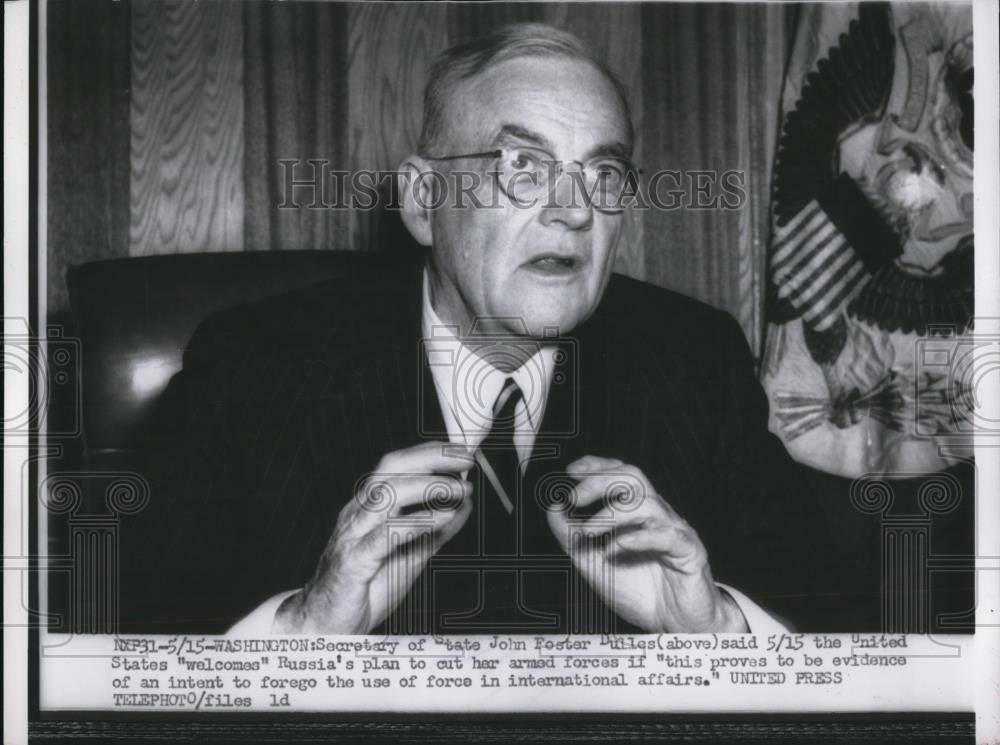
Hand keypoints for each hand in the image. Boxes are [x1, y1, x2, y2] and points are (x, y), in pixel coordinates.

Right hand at [272, 442, 473, 632]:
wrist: (325, 625)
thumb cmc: (364, 587)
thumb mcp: (411, 553)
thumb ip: (436, 530)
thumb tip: (464, 506)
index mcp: (368, 508)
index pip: (397, 466)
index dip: (430, 453)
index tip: (462, 452)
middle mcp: (358, 514)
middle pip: (390, 469)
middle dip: (430, 459)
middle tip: (465, 461)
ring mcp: (353, 535)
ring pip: (385, 495)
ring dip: (428, 487)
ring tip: (460, 490)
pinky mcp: (353, 562)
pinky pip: (384, 536)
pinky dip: (416, 523)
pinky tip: (441, 518)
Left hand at [546, 455, 747, 632]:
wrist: (676, 627)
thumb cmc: (640, 593)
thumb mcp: (594, 563)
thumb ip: (571, 537)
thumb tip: (553, 508)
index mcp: (637, 513)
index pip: (620, 475)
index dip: (597, 466)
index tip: (570, 471)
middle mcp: (657, 516)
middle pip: (633, 478)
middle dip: (600, 482)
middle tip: (574, 498)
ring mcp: (675, 532)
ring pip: (648, 503)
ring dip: (613, 513)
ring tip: (588, 531)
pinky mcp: (690, 553)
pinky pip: (667, 536)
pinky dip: (638, 539)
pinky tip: (615, 547)